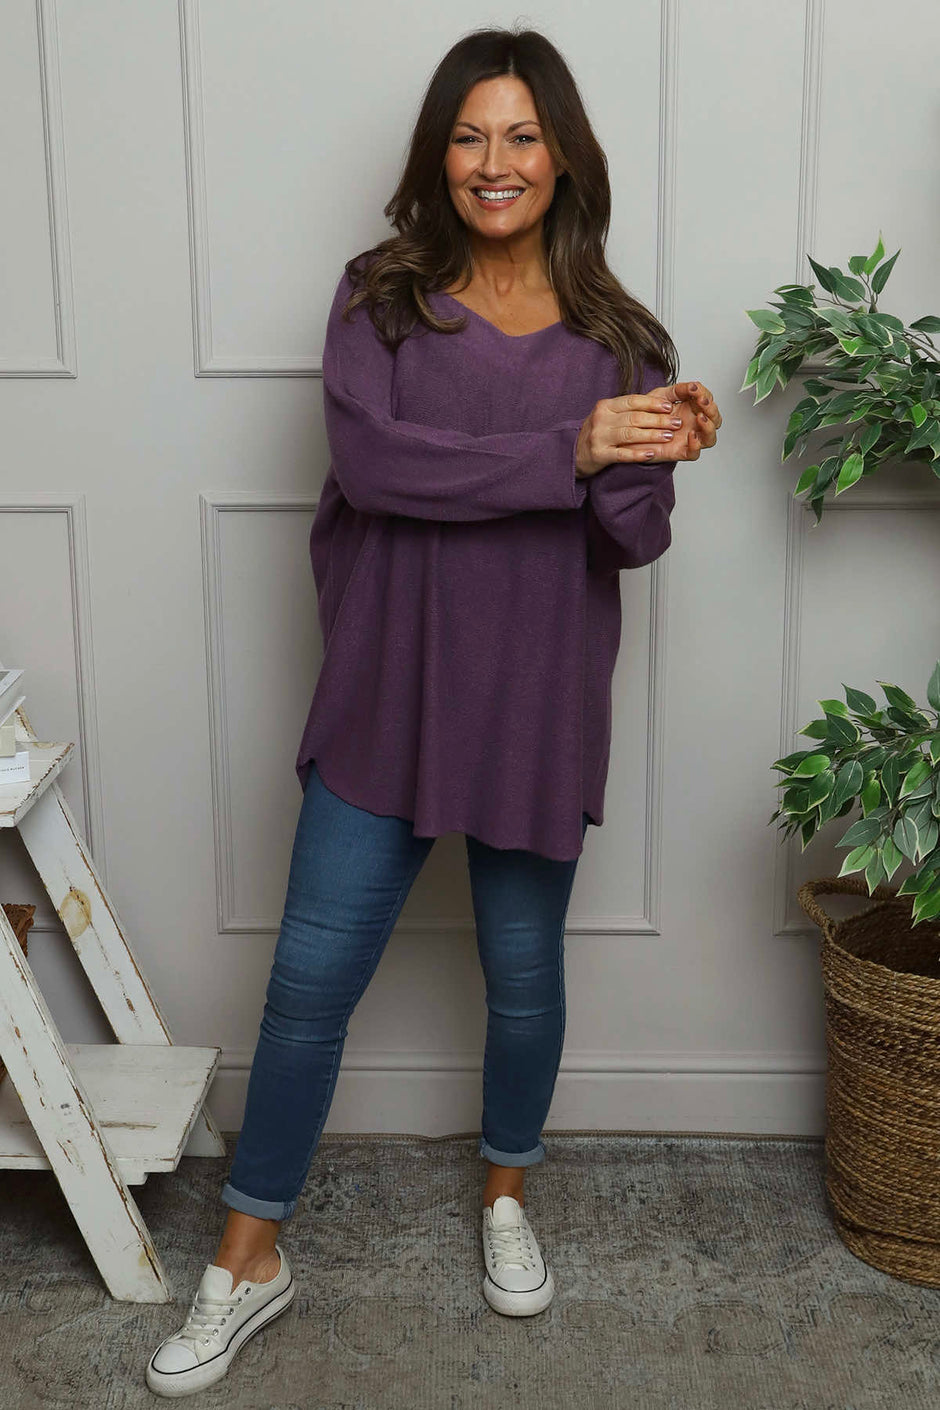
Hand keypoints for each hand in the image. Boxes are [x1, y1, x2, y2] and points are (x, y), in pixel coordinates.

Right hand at [574, 380, 721, 478]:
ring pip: (630, 434)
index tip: (670, 406)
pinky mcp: (599, 455)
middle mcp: (601, 419)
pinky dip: (638, 454)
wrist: (573, 453)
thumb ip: (629, 409)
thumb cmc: (598, 433)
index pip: (633, 401)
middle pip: (634, 417)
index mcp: (606, 406)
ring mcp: (599, 437)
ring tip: (668, 436)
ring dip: (652, 435)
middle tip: (676, 423)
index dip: (653, 403)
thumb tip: (660, 401)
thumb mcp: (609, 415)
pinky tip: (651, 453)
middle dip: (658, 420)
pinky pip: (622, 454)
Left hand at [644, 380, 721, 460]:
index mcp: (692, 409)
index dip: (704, 393)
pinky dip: (696, 446)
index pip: (707, 400)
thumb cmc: (647, 413)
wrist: (631, 431)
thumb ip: (677, 390)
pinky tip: (691, 436)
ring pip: (710, 437)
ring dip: (709, 427)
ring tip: (700, 417)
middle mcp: (694, 424)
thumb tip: (692, 385)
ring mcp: (689, 439)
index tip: (694, 388)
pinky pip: (694, 454)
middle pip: (714, 419)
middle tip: (702, 401)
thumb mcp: (661, 396)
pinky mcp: (680, 452)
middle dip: (711, 409)